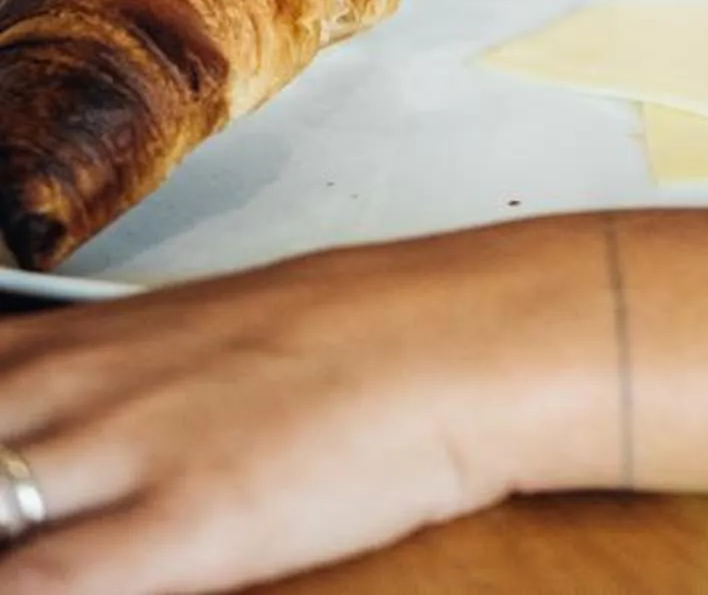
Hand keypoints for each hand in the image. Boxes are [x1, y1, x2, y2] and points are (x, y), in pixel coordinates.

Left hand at [0, 226, 596, 592]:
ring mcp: (126, 451)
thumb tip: (59, 426)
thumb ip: (116, 380)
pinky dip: (19, 586)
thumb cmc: (358, 338)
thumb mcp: (209, 336)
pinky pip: (35, 583)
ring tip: (30, 542)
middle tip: (18, 510)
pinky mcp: (179, 526)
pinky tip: (33, 586)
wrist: (463, 337)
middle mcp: (84, 385)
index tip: (3, 473)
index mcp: (87, 341)